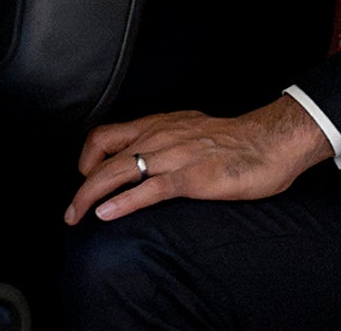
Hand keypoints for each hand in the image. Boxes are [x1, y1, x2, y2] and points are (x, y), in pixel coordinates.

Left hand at [64, 97, 334, 224]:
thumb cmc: (234, 140)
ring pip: (118, 173)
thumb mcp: (190, 131)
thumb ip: (167, 141)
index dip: (88, 159)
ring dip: (90, 197)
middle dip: (80, 187)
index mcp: (157, 125)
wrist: (269, 141)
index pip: (105, 136)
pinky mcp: (191, 178)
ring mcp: (172, 157)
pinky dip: (123, 202)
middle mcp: (157, 137)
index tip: (86, 180)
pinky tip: (107, 214)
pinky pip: (149, 190)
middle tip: (70, 211)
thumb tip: (150, 157)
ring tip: (77, 216)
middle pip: (103, 158)